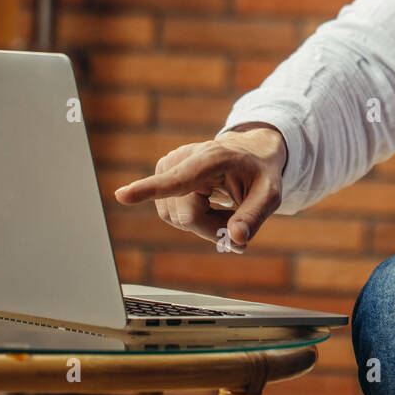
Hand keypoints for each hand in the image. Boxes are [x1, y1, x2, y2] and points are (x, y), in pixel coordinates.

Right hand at [113, 123, 286, 251]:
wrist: (251, 153)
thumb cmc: (261, 172)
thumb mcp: (271, 194)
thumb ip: (254, 216)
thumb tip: (236, 240)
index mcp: (211, 159)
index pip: (177, 180)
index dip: (149, 190)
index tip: (122, 195)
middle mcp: (183, 159)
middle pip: (186, 217)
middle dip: (212, 228)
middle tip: (238, 220)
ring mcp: (168, 167)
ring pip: (177, 219)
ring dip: (204, 224)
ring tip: (225, 207)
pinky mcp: (163, 176)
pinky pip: (172, 215)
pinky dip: (194, 219)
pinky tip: (210, 206)